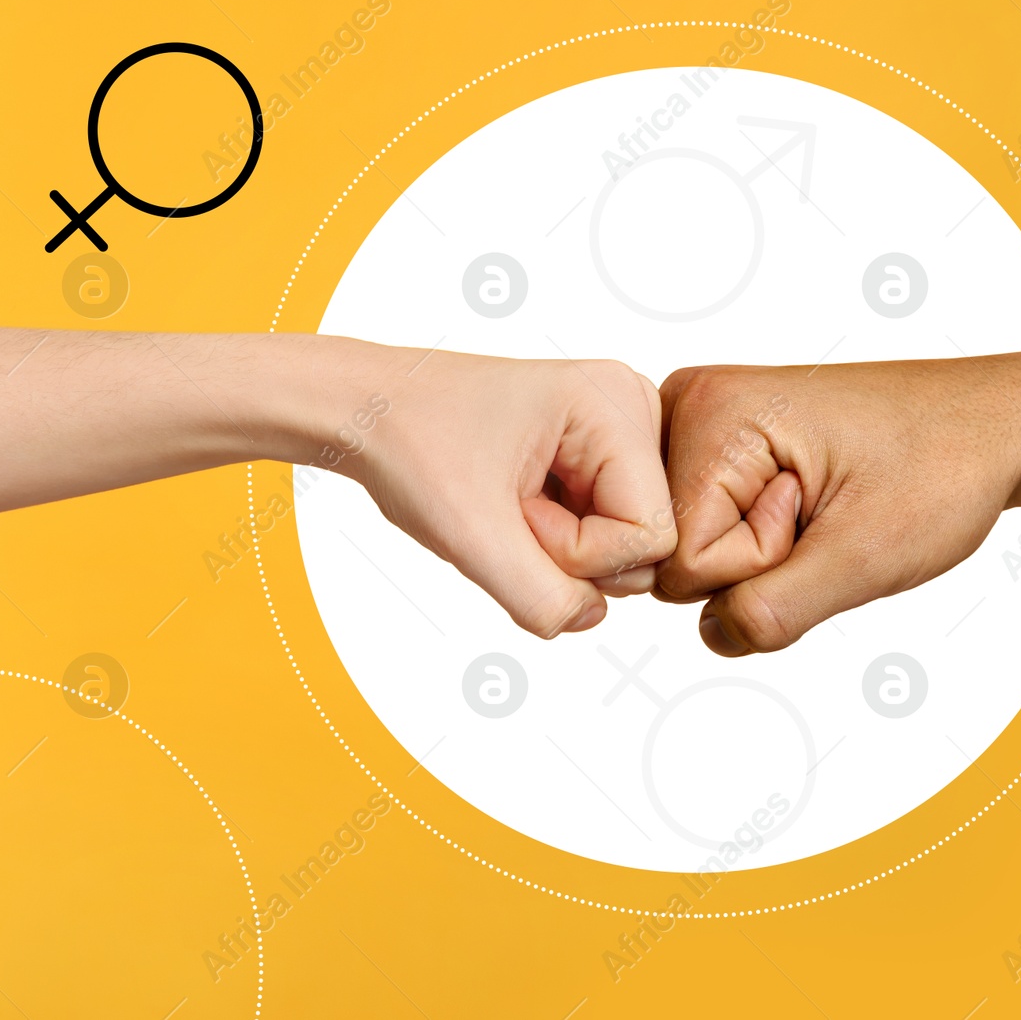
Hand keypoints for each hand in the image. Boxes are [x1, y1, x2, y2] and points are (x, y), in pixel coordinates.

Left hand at [337, 345, 675, 637]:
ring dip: (561, 547)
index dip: (581, 553)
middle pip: (647, 539)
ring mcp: (619, 432)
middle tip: (510, 508)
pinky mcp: (601, 456)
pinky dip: (557, 538)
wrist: (368, 409)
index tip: (516, 513)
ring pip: (626, 543)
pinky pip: (605, 533)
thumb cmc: (412, 443)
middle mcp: (632, 408)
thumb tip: (589, 619)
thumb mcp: (470, 535)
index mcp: (615, 401)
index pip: (652, 534)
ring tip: (510, 502)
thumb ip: (539, 597)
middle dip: (572, 550)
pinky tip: (520, 503)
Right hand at [655, 356, 1020, 654]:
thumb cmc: (941, 468)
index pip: (682, 560)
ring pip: (696, 552)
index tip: (823, 511)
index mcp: (711, 410)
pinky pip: (715, 534)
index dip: (760, 563)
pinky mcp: (722, 448)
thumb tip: (714, 634)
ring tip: (826, 505)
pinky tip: (811, 506)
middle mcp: (690, 406)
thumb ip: (774, 609)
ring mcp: (704, 425)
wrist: (993, 429)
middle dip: (757, 561)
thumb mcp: (864, 555)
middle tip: (828, 510)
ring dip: (767, 554)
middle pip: (677, 555)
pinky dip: (767, 541)